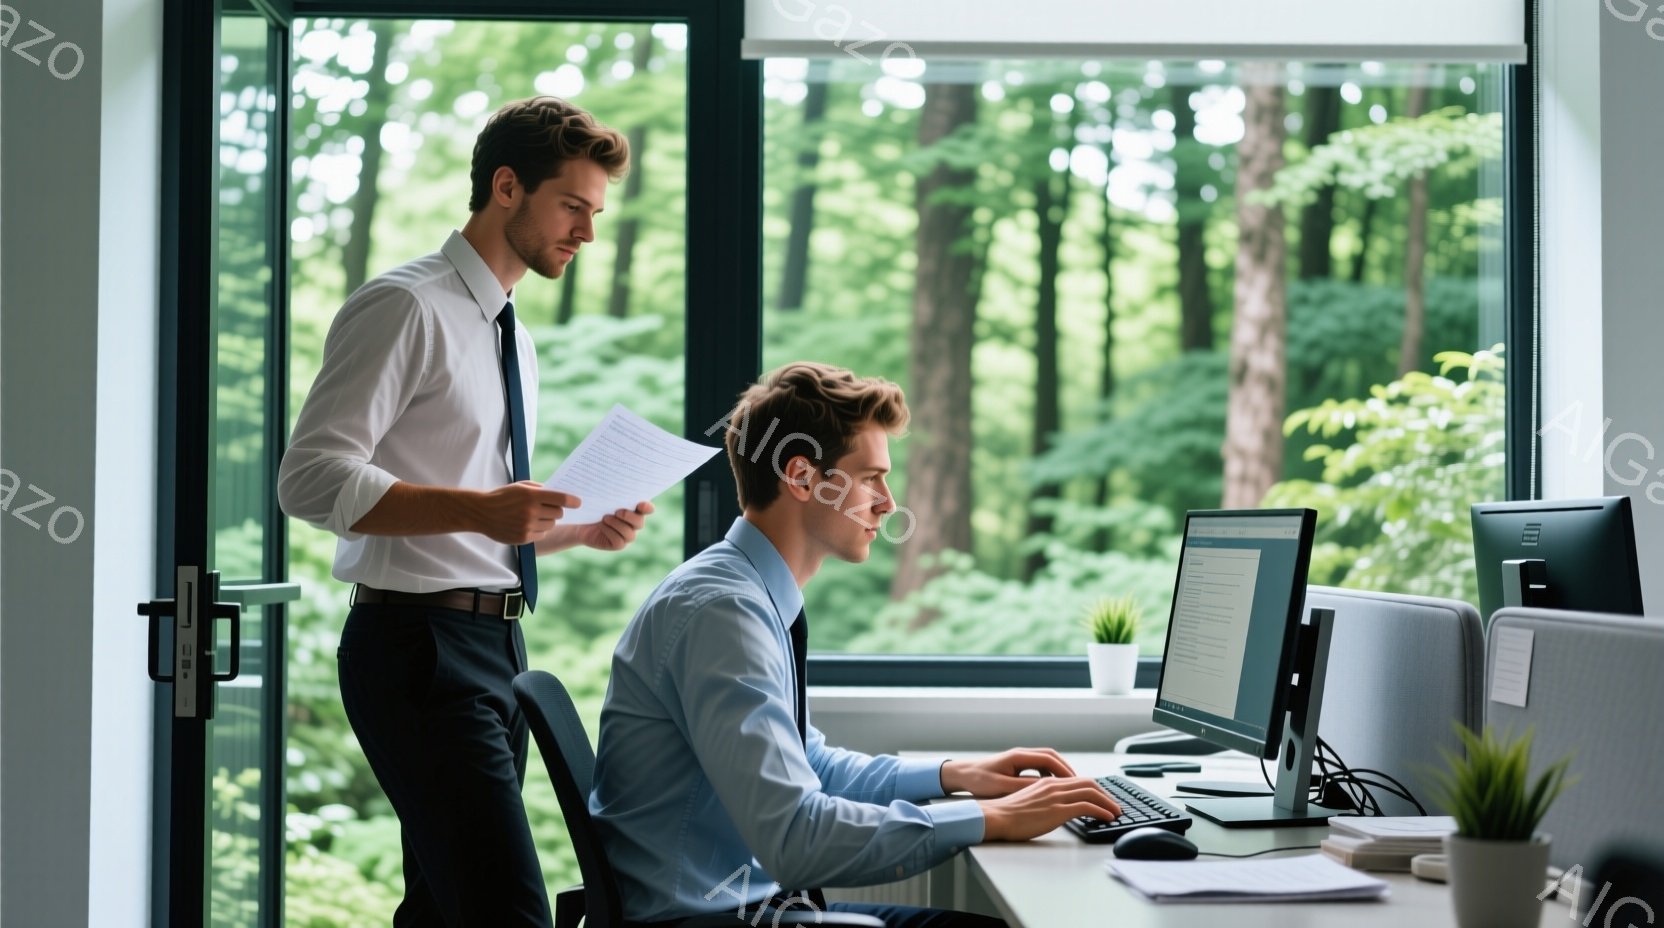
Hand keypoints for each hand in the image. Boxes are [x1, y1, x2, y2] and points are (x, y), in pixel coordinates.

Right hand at [475, 482, 579, 544]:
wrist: (481, 512)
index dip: (573, 501)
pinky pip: (542, 535)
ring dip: (547, 521)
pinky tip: (528, 525)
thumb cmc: (503, 497)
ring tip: (534, 516)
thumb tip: (560, 495)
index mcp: (531, 496)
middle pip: (558, 513)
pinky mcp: (523, 538)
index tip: (578, 502)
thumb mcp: (521, 486)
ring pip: (551, 525)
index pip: (561, 499)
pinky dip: (539, 531)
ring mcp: (527, 526)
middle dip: (556, 510)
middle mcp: (531, 511)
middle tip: (548, 508)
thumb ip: (540, 489)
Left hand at [575, 501, 653, 551]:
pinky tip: (602, 526)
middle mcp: (632, 523)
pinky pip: (619, 541)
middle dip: (629, 516)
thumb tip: (594, 493)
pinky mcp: (617, 544)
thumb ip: (602, 495)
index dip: (647, 507)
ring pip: (630, 534)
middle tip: (617, 511)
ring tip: (604, 518)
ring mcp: (626, 535)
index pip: (647, 508)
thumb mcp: (597, 498)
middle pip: (639, 522)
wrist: (580, 523)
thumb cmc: (592, 506)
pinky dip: (610, 533)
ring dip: (618, 525)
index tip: (641, 505)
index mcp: (633, 508)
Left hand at [941, 748, 1076, 797]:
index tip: (1076, 782)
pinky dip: (1050, 774)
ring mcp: (1020, 758)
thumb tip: (1046, 787)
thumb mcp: (1002, 786)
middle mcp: (1021, 754)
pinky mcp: (1017, 765)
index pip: (1049, 759)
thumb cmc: (979, 780)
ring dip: (1060, 772)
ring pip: (1047, 761)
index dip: (1064, 771)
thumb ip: (1023, 786)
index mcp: (1018, 757)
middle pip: (1052, 757)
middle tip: (1080, 784)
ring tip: (1071, 786)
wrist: (962, 774)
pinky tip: (1053, 787)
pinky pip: (1040, 767)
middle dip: (1067, 770)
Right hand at [977, 777, 1121, 841]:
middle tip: (1114, 804)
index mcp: (1046, 782)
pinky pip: (1087, 807)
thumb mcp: (1028, 801)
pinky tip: (1108, 817)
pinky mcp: (1058, 810)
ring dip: (1108, 802)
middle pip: (1088, 783)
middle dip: (1105, 793)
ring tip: (1116, 812)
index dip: (1093, 788)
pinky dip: (1102, 811)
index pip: (1077, 780)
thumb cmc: (1006, 814)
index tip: (1101, 798)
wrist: (996, 817)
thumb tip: (1054, 809)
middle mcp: (1053, 785)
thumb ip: (1043, 800)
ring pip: (1091, 792)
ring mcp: (1056, 797)